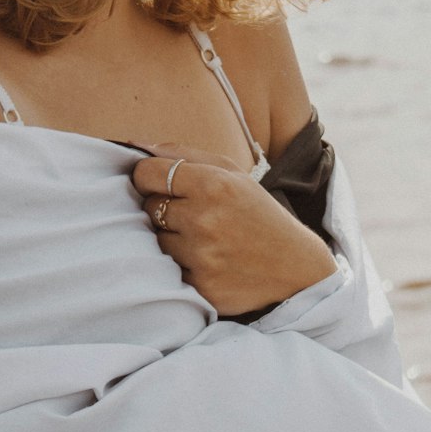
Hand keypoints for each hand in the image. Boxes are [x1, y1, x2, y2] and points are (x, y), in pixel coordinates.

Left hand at [130, 142, 336, 316]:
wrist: (295, 267)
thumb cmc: (257, 214)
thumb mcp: (232, 173)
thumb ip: (184, 154)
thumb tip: (135, 146)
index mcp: (213, 184)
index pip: (145, 173)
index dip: (146, 177)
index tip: (156, 184)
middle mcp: (204, 219)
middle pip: (148, 208)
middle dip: (163, 209)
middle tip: (191, 215)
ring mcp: (201, 256)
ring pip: (155, 240)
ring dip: (171, 239)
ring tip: (202, 240)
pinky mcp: (200, 286)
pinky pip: (167, 270)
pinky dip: (181, 266)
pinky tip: (207, 262)